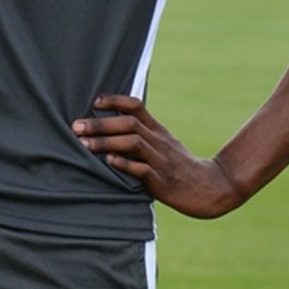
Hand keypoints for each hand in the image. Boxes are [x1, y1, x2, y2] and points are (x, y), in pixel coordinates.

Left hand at [73, 94, 247, 218]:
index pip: (137, 107)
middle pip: (130, 124)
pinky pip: (143, 170)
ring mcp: (161, 161)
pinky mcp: (163, 182)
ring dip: (106, 142)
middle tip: (75, 126)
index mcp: (158, 131)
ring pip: (133, 144)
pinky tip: (109, 162)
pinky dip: (125, 164)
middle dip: (100, 124)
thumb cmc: (181, 167)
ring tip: (84, 144)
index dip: (115, 100)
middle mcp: (158, 142)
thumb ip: (143, 136)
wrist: (212, 188)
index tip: (93, 101)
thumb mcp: (165, 145)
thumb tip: (113, 129)